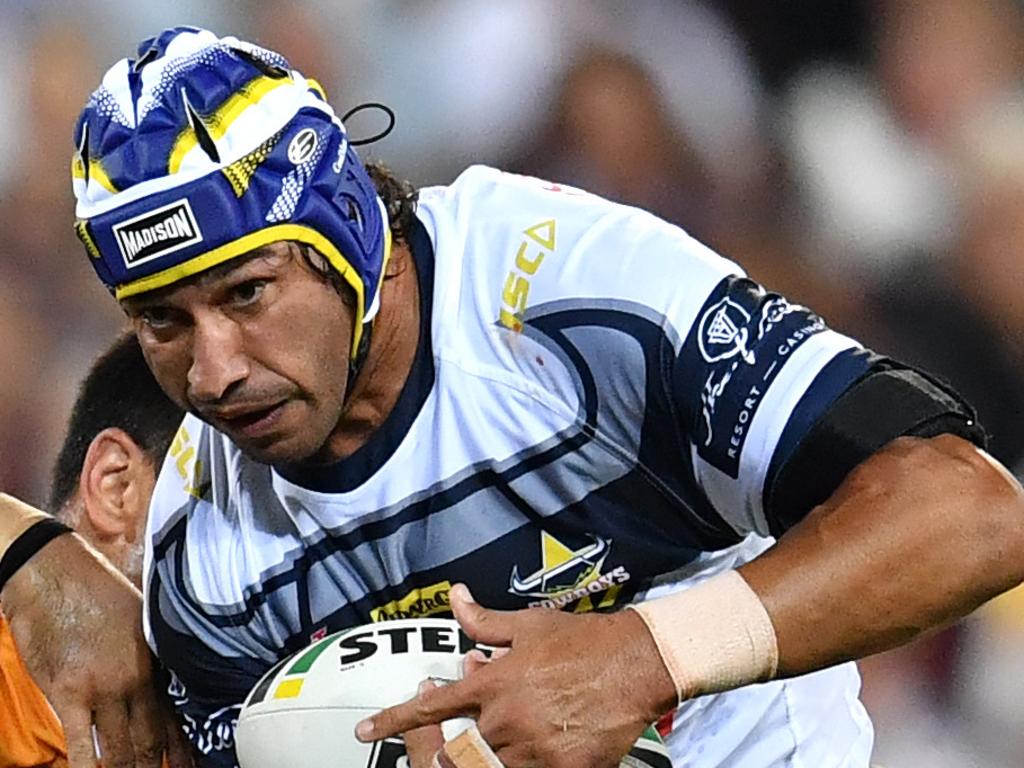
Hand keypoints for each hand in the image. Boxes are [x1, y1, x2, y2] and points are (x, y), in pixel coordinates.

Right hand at [2, 532, 192, 767]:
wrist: (52, 571)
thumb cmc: (94, 589)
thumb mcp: (138, 616)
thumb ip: (149, 651)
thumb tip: (161, 677)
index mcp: (154, 660)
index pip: (174, 715)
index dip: (182, 748)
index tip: (189, 767)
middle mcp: (135, 678)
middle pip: (151, 737)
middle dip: (156, 765)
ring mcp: (103, 687)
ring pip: (121, 747)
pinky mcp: (68, 691)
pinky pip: (82, 744)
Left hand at [357, 585, 674, 767]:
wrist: (638, 662)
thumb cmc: (583, 640)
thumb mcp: (530, 626)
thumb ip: (484, 621)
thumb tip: (454, 597)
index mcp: (493, 683)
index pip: (430, 706)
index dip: (393, 720)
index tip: (365, 729)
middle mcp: (505, 719)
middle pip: (456, 754)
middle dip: (448, 754)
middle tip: (454, 747)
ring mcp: (533, 749)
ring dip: (487, 761)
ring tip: (503, 745)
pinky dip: (528, 766)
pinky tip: (541, 752)